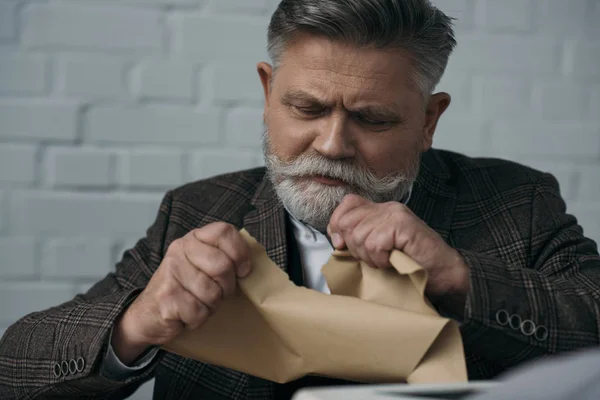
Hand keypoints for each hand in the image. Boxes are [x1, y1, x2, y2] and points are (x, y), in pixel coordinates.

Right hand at [111, 222, 250, 364]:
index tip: (243, 271)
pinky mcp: (167, 296)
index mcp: (193, 239)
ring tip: (197, 303)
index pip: (224, 232)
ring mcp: (171, 272)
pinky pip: (199, 312)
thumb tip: (249, 265)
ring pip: (213, 293)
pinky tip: (186, 314)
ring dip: (211, 306)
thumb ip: (223, 258)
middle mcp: (179, 250)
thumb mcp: (202, 266)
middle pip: (222, 266)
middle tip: (216, 293)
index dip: (240, 253)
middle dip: (227, 288)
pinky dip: (198, 319)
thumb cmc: (183, 289)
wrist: (147, 314)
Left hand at [327, 194, 468, 311]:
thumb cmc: (411, 266)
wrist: (444, 274)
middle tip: (373, 258)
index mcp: (380, 210)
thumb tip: (335, 240)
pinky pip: (374, 244)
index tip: (343, 245)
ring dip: (369, 257)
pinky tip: (393, 261)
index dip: (337, 225)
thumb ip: (358, 240)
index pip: (346, 205)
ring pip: (358, 236)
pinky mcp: (402, 225)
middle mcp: (387, 207)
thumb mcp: (377, 251)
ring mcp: (395, 214)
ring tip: (386, 261)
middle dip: (354, 247)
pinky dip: (380, 259)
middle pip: (347, 222)